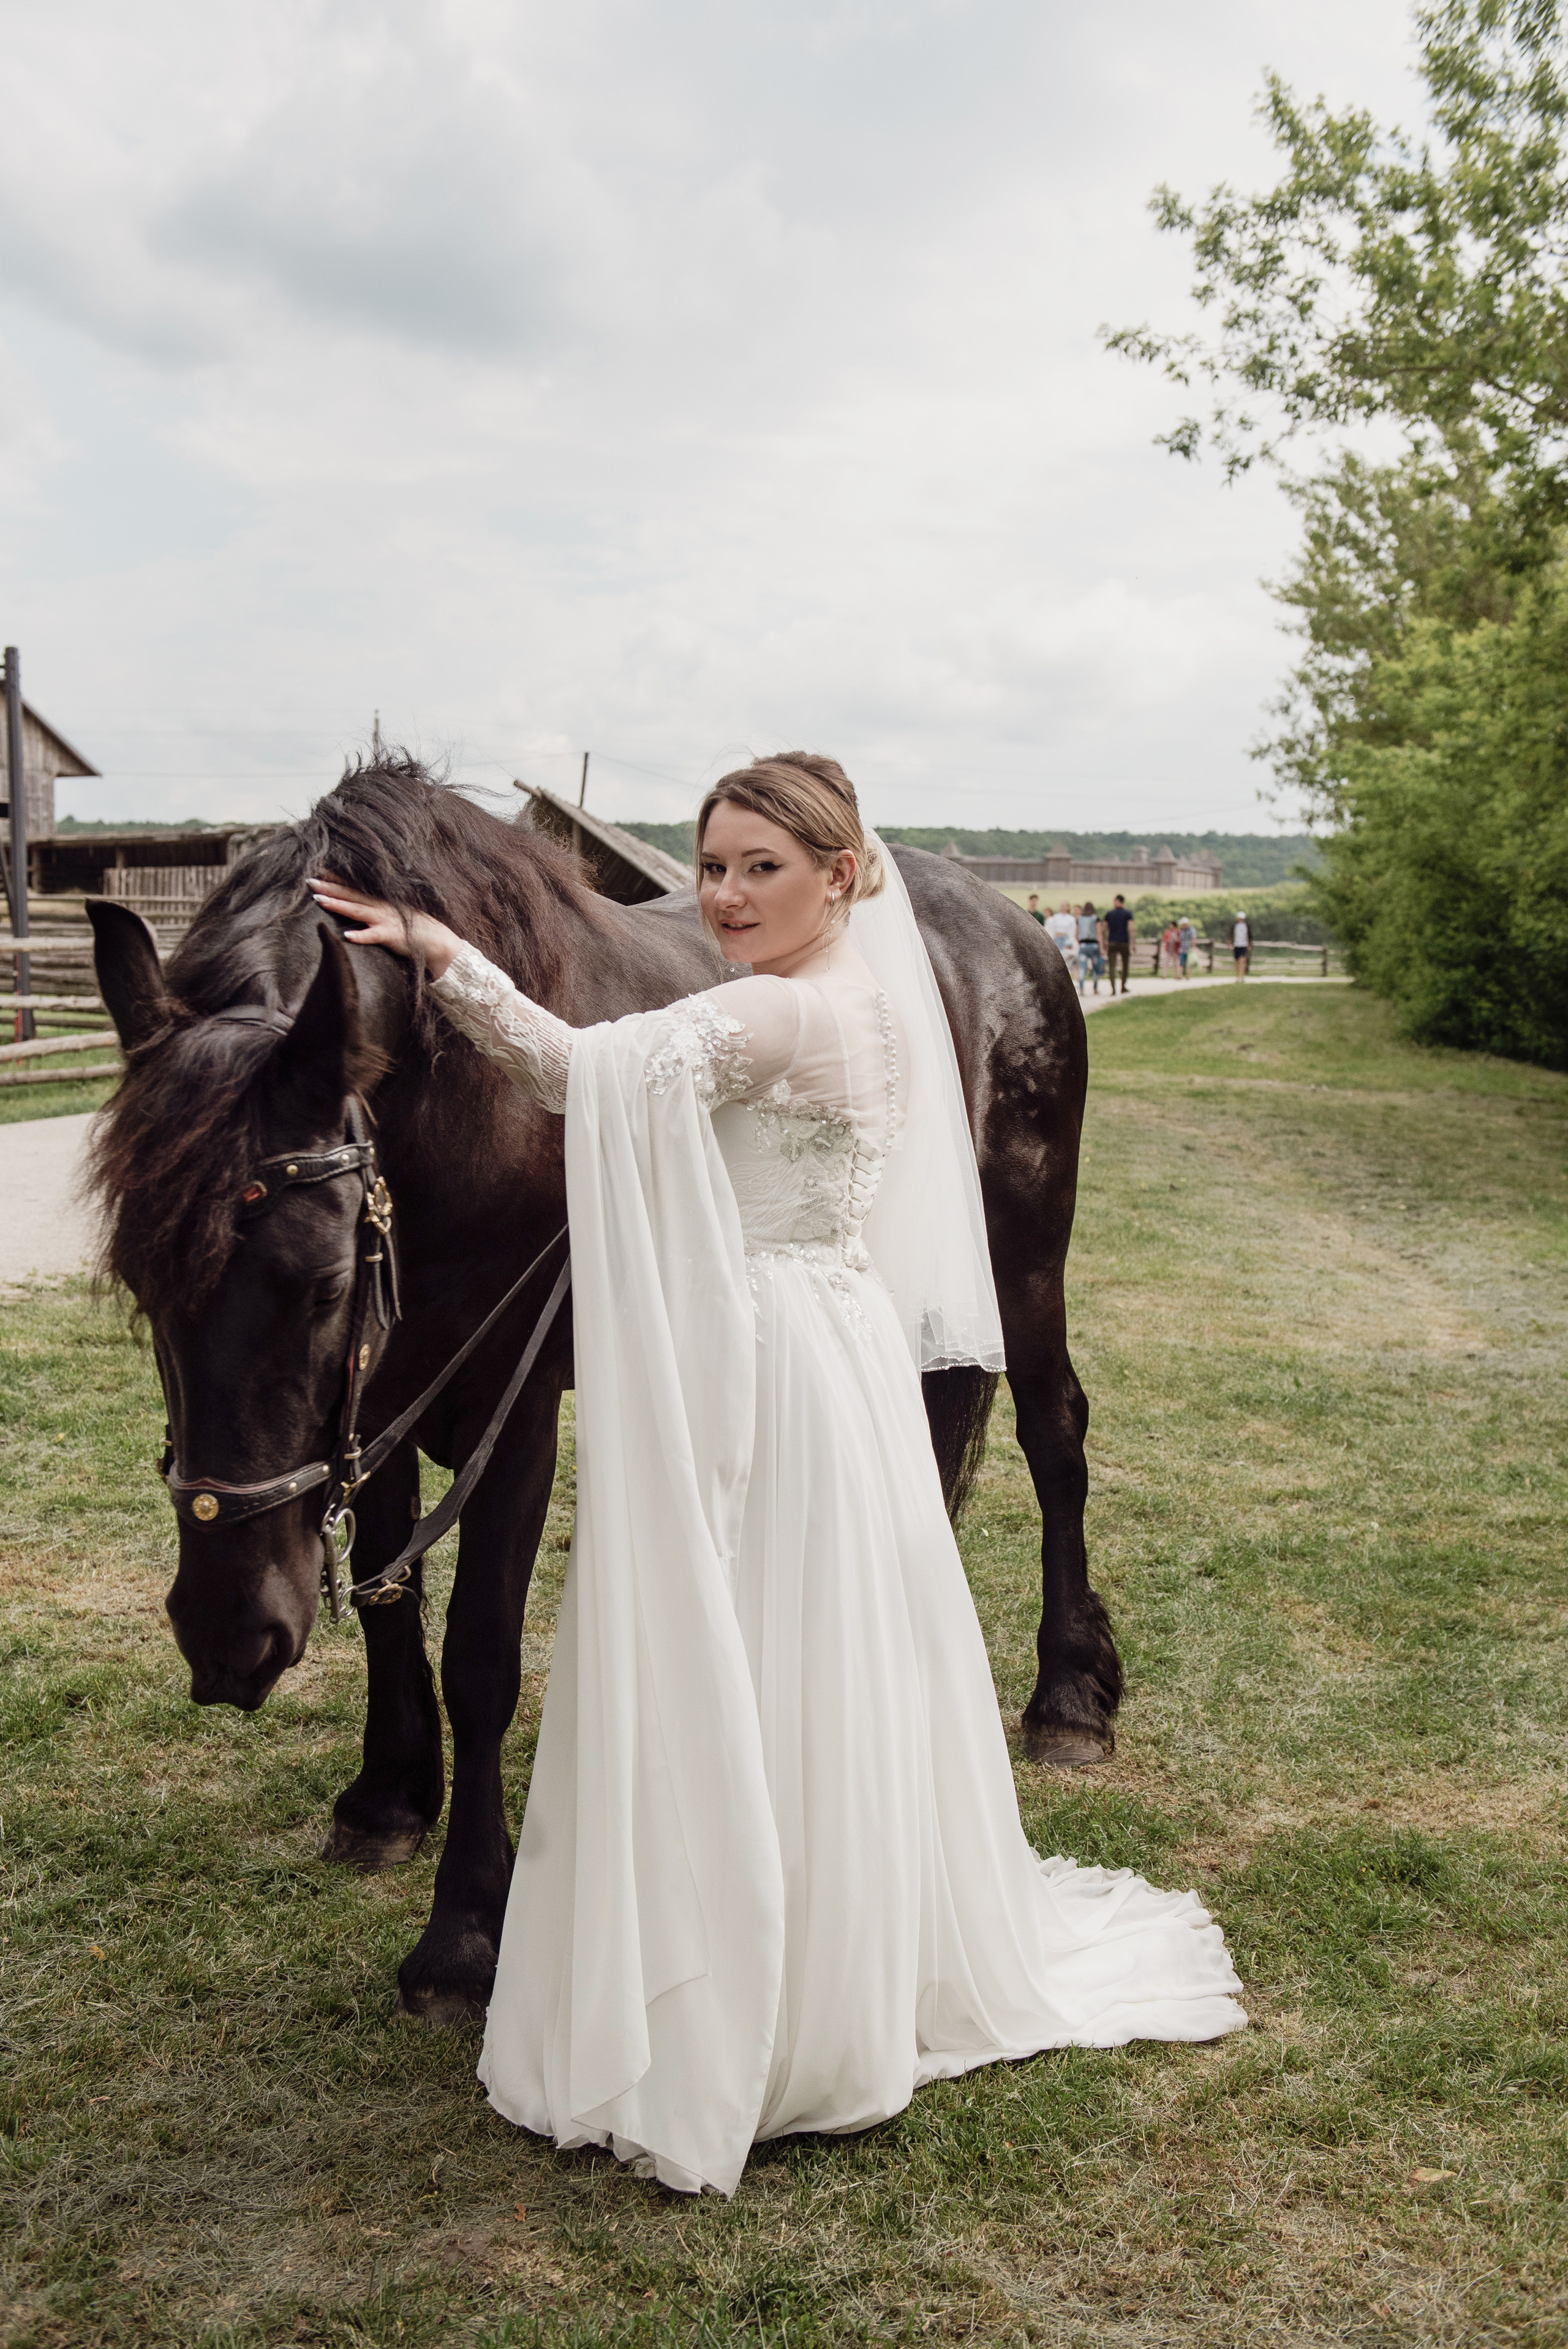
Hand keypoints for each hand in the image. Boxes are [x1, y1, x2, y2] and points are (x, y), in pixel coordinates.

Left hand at [306, 873, 462, 979]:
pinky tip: (347, 936)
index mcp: (381, 901)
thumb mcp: (395, 914)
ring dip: (338, 904)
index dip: (337, 879)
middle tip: (309, 880)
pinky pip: (374, 936)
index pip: (355, 887)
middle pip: (351, 895)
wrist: (439, 942)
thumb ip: (378, 910)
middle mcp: (381, 907)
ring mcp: (386, 920)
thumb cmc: (416, 929)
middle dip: (330, 887)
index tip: (319, 871)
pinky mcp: (392, 936)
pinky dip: (361, 935)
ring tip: (319, 900)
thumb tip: (362, 907)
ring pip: (357, 911)